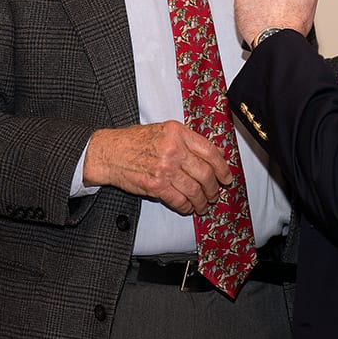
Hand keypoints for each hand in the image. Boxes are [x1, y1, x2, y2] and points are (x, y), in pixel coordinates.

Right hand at [83, 121, 232, 214]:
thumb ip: (188, 141)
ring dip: (202, 201)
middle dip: (213, 188)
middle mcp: (173, 149)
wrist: (110, 152)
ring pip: (195, 190)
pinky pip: (179, 200)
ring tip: (203, 204)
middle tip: (215, 194)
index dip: (222, 167)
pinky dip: (187, 207)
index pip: (210, 151)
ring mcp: (165, 168)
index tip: (226, 177)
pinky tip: (188, 207)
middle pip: (205, 173)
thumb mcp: (165, 131)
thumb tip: (215, 154)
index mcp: (178, 132)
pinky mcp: (156, 186)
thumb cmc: (136, 141)